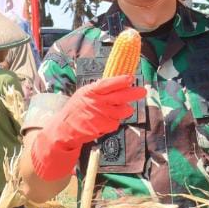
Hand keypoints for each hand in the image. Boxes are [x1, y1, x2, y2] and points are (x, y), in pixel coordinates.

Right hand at [30, 75, 145, 180]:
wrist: (65, 129)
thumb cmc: (76, 109)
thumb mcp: (84, 94)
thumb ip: (98, 89)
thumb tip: (116, 81)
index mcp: (91, 91)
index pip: (108, 84)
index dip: (120, 81)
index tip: (131, 78)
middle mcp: (96, 102)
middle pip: (120, 96)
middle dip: (134, 93)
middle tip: (143, 91)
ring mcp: (100, 115)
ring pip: (122, 111)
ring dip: (123, 110)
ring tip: (113, 110)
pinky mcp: (102, 127)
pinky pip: (116, 123)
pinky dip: (113, 122)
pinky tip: (104, 121)